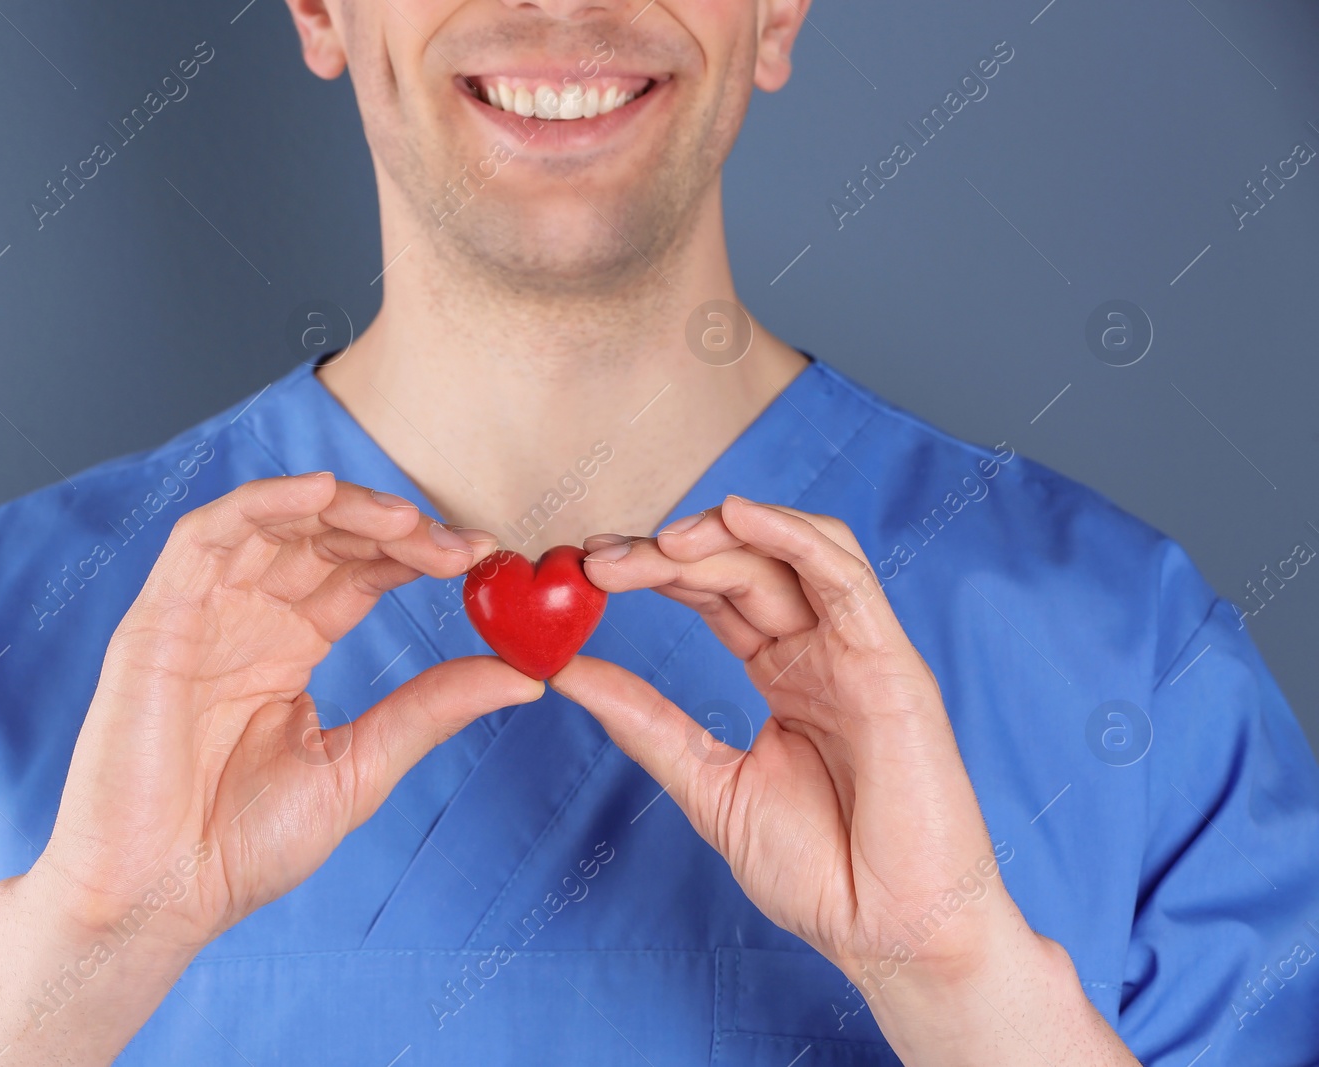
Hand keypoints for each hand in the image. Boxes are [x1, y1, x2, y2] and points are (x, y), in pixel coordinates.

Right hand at [0, 473, 542, 1065]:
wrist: (160, 898)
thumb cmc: (242, 844)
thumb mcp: (360, 766)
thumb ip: (432, 709)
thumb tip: (528, 676)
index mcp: (289, 647)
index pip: (360, 572)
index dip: (419, 555)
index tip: (486, 558)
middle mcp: (247, 618)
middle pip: (324, 537)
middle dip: (394, 530)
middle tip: (459, 548)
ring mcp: (201, 613)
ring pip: (274, 522)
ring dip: (342, 508)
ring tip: (408, 522)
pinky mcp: (157, 619)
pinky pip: (207, 537)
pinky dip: (262, 502)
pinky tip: (321, 492)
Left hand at [553, 495, 1134, 1065]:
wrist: (888, 934)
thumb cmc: (818, 870)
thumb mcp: (706, 781)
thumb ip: (642, 720)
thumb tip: (562, 669)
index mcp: (784, 671)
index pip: (713, 593)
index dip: (653, 570)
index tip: (585, 570)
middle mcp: (821, 649)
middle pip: (741, 566)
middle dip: (667, 554)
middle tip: (597, 561)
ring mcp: (858, 652)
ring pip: (791, 555)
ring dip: (722, 534)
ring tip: (657, 542)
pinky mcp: (892, 664)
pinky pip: (846, 578)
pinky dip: (793, 535)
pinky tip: (737, 514)